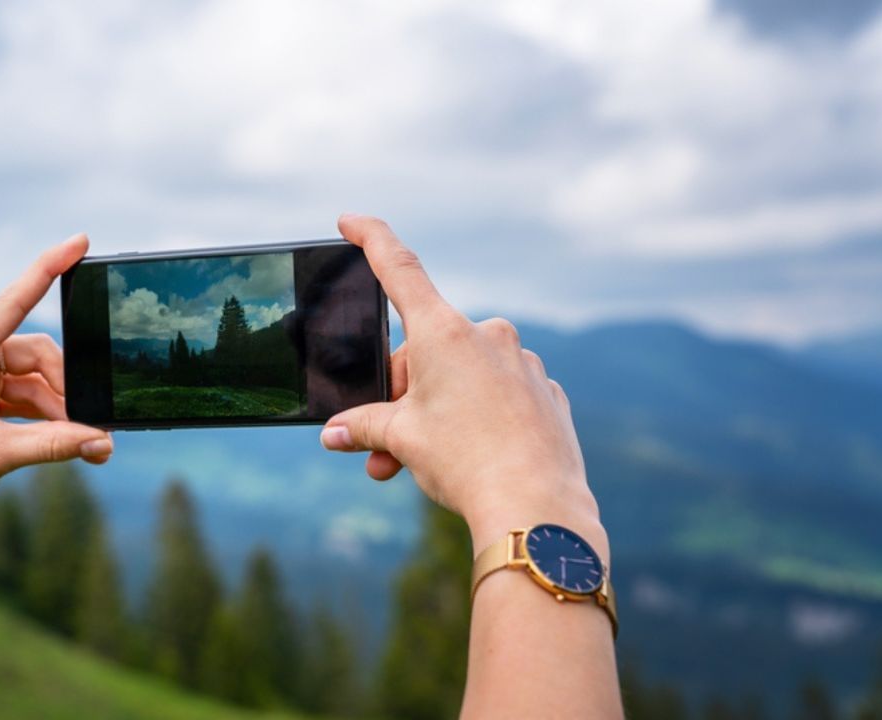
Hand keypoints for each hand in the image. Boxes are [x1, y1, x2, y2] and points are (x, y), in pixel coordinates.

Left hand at [0, 234, 112, 534]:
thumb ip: (55, 444)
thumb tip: (104, 441)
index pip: (15, 299)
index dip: (50, 267)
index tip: (80, 241)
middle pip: (36, 355)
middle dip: (66, 389)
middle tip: (90, 428)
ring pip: (31, 380)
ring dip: (56, 410)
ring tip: (79, 445)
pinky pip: (17, 397)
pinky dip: (40, 418)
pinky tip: (60, 442)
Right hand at [320, 215, 603, 553]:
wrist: (537, 508)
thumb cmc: (465, 464)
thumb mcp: (403, 440)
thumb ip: (365, 427)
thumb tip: (335, 433)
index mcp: (445, 333)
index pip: (398, 268)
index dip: (370, 239)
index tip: (350, 219)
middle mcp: (488, 336)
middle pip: (425, 350)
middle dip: (400, 394)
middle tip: (384, 446)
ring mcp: (523, 362)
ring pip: (462, 378)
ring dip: (435, 412)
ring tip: (419, 464)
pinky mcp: (546, 392)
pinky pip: (499, 395)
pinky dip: (477, 419)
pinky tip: (474, 457)